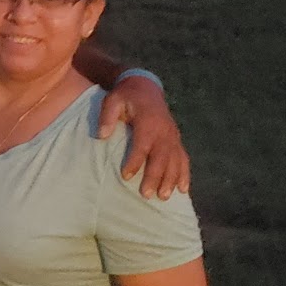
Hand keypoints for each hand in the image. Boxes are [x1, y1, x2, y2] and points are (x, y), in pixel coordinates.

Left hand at [98, 77, 189, 199]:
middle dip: (155, 177)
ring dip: (171, 180)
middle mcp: (164, 130)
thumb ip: (107, 116)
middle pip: (161, 157)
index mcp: (148, 121)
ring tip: (163, 197)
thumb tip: (101, 135)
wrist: (145, 87)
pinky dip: (184, 174)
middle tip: (145, 195)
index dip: (135, 161)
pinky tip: (183, 189)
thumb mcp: (113, 100)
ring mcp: (172, 136)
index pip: (142, 144)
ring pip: (175, 161)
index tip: (125, 176)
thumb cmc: (125, 97)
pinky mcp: (176, 140)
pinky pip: (183, 158)